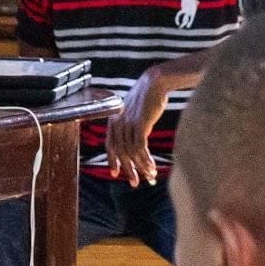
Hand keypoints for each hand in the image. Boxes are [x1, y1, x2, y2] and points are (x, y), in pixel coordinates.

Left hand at [105, 68, 173, 184]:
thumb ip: (130, 124)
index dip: (112, 161)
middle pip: (120, 153)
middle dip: (128, 170)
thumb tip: (135, 139)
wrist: (155, 83)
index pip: (110, 146)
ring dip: (141, 167)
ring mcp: (127, 125)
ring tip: (150, 176)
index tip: (116, 174)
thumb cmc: (147, 97)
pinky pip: (140, 149)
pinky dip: (146, 160)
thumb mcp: (134, 111)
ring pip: (131, 153)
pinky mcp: (139, 125)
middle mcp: (118, 124)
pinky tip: (152, 167)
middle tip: (135, 183)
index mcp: (114, 120)